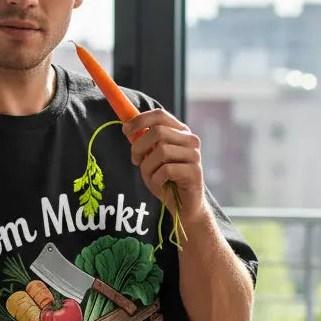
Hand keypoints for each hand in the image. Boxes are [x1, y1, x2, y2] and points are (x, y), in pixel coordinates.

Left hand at [123, 109, 204, 224]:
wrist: (182, 206)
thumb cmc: (165, 180)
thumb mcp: (149, 159)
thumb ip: (142, 143)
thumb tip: (127, 128)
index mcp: (180, 132)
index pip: (160, 115)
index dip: (140, 120)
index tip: (125, 130)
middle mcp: (190, 140)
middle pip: (158, 131)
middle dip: (139, 147)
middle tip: (135, 160)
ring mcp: (194, 155)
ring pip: (161, 151)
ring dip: (148, 166)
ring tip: (151, 175)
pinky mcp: (194, 172)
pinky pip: (166, 170)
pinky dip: (156, 178)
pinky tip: (161, 183)